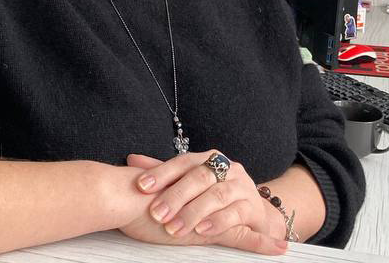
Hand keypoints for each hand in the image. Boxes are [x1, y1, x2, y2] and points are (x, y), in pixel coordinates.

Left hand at [121, 152, 287, 254]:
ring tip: (174, 228)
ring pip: (216, 195)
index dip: (161, 173)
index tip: (140, 187)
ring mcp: (242, 186)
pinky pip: (235, 213)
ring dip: (193, 212)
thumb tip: (132, 160)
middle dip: (175, 196)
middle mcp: (227, 168)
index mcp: (209, 159)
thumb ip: (165, 174)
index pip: (182, 162)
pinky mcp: (254, 207)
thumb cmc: (216, 198)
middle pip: (199, 177)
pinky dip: (217, 221)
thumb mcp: (190, 185)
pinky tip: (201, 230)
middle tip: (155, 214)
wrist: (256, 214)